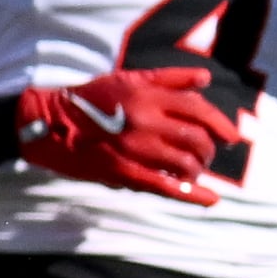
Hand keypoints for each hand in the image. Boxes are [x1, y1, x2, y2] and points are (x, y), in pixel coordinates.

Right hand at [13, 66, 236, 205]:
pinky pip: (167, 187)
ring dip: (198, 169)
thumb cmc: (89, 99)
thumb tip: (207, 79)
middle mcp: (146, 122)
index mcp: (148, 96)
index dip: (221, 124)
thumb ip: (169, 77)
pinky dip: (193, 196)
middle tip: (206, 154)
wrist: (46, 123)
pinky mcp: (124, 173)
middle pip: (196, 140)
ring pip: (186, 164)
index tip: (230, 136)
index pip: (199, 110)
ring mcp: (136, 150)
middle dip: (208, 149)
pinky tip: (211, 200)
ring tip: (194, 170)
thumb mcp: (127, 79)